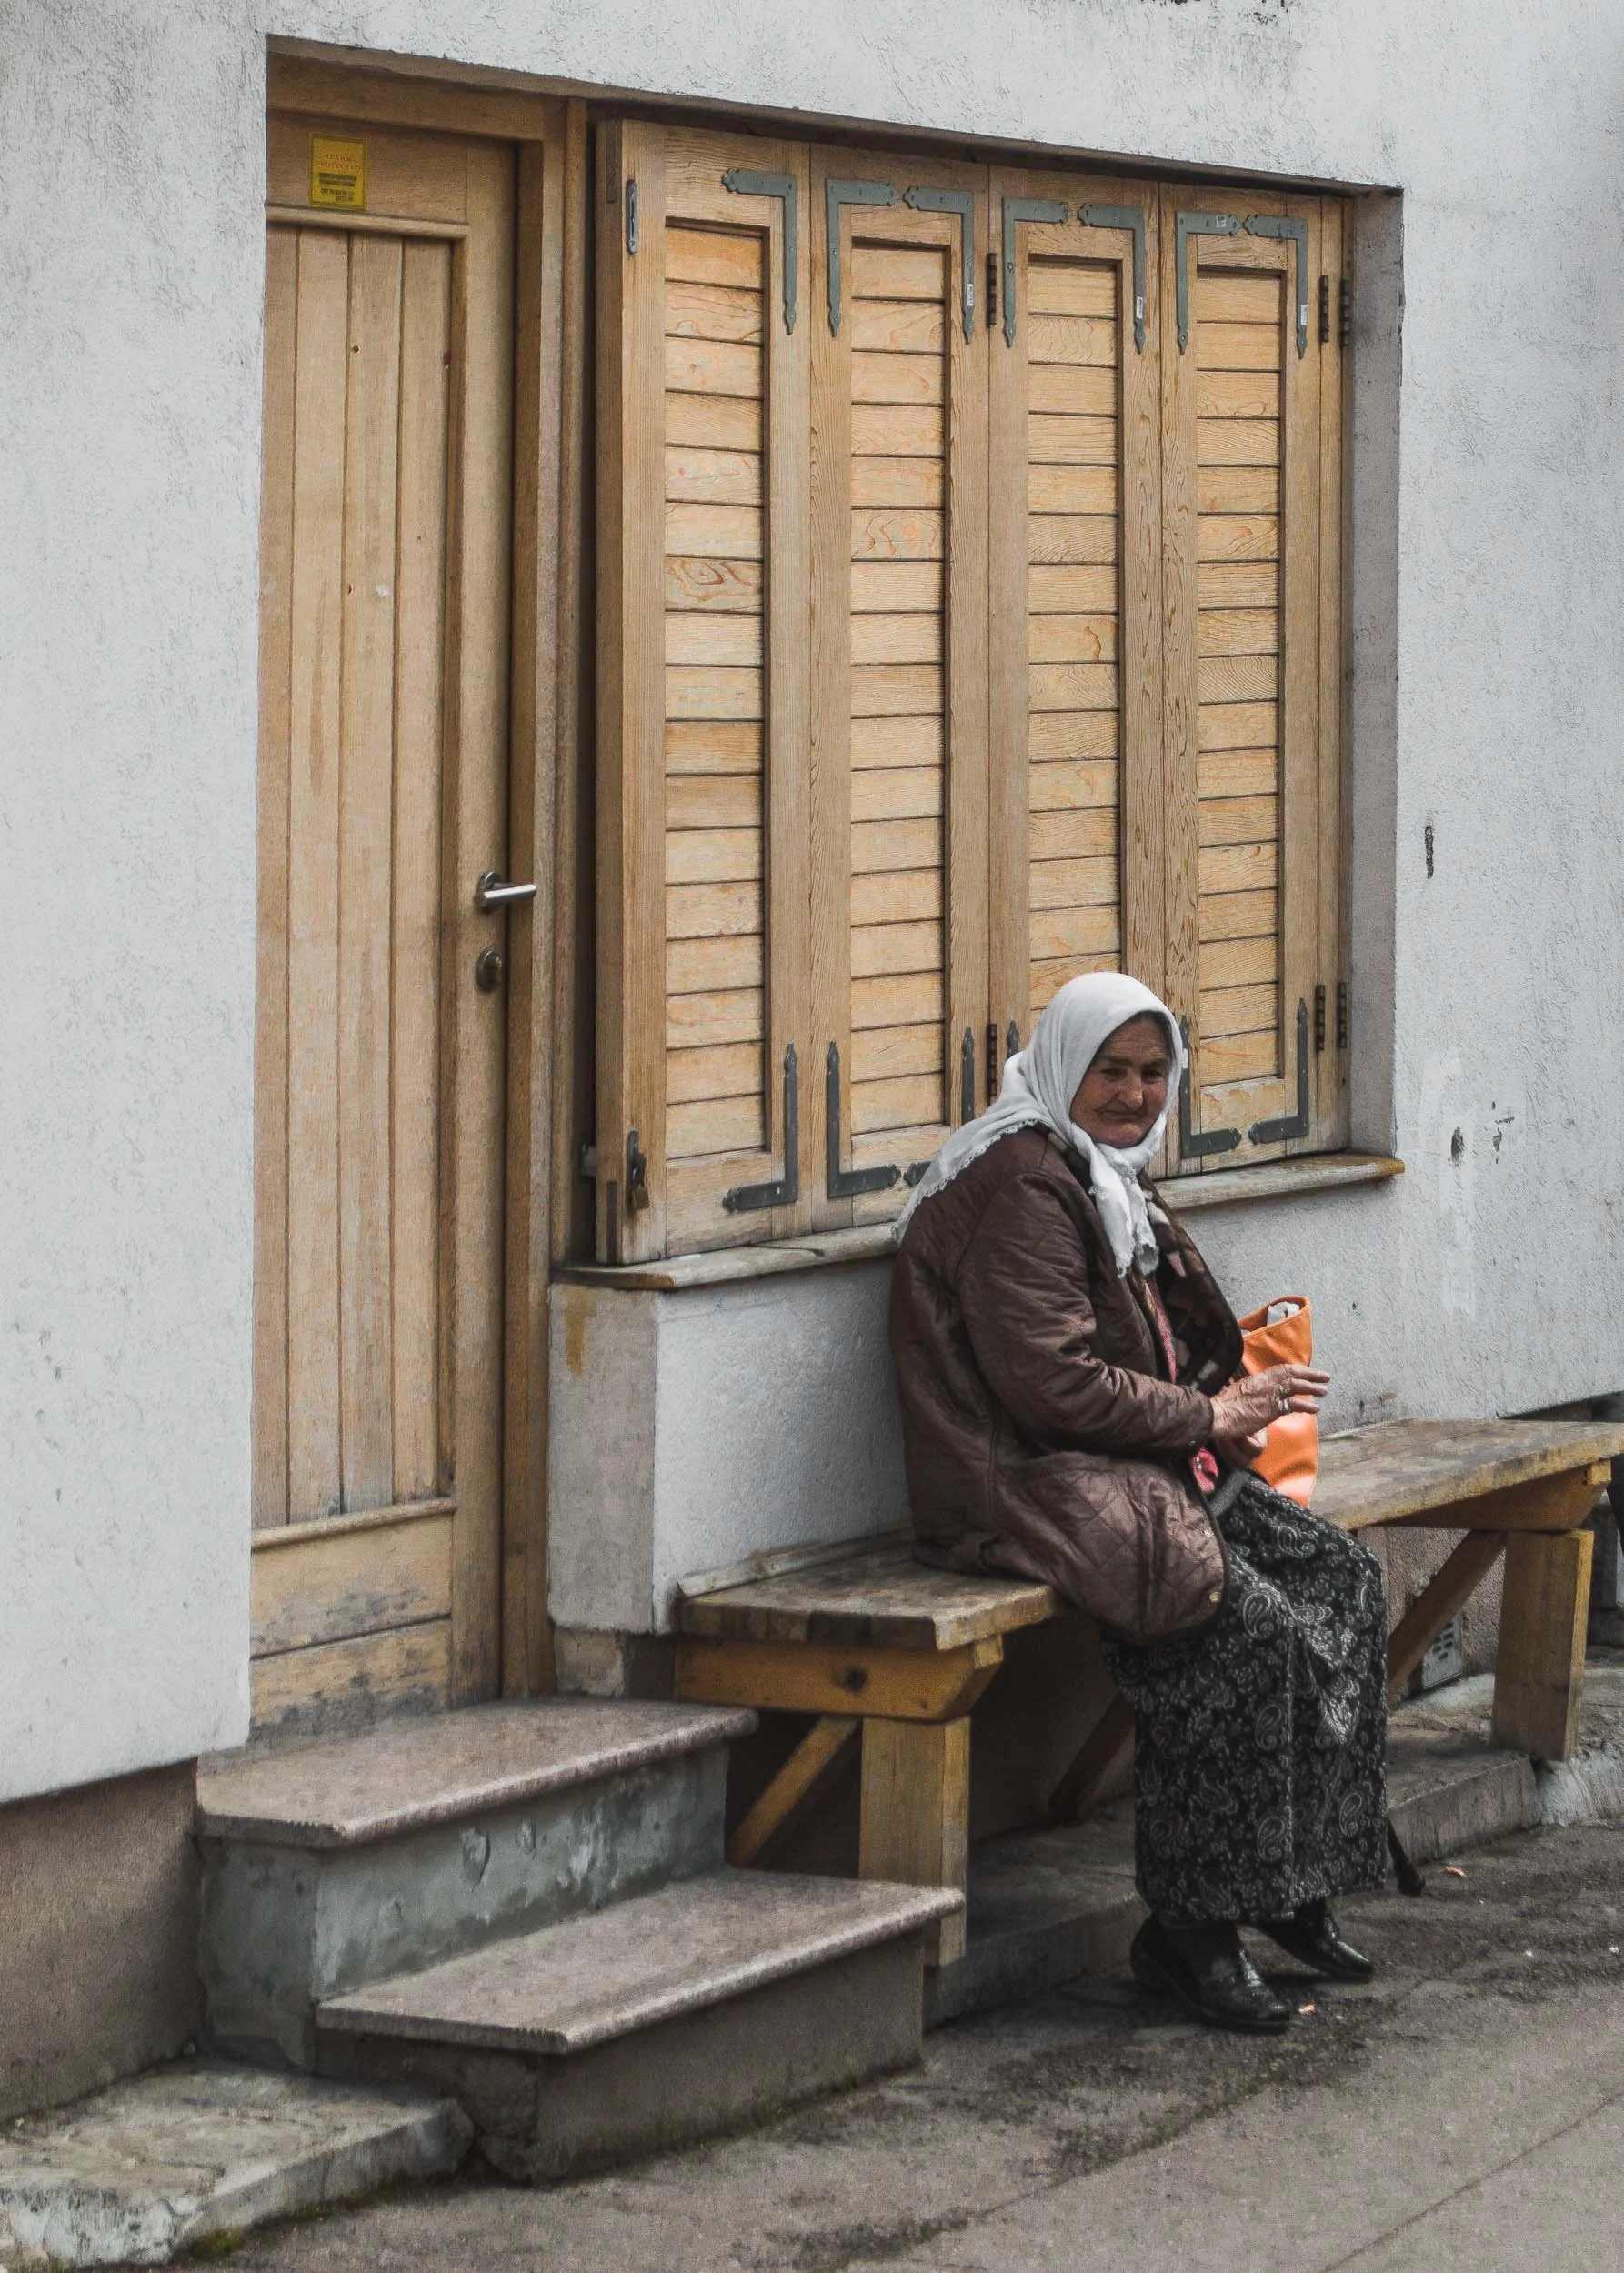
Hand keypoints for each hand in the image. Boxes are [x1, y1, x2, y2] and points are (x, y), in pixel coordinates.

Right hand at [1210, 1363, 1329, 1465]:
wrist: (1216, 1414)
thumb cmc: (1221, 1407)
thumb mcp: (1236, 1394)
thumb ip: (1248, 1393)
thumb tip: (1253, 1397)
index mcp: (1255, 1379)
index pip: (1280, 1370)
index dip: (1296, 1370)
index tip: (1307, 1371)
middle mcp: (1263, 1383)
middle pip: (1291, 1374)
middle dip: (1310, 1374)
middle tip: (1324, 1376)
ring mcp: (1267, 1395)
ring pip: (1295, 1386)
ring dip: (1312, 1387)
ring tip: (1324, 1390)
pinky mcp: (1270, 1408)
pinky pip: (1292, 1404)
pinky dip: (1305, 1405)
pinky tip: (1315, 1408)